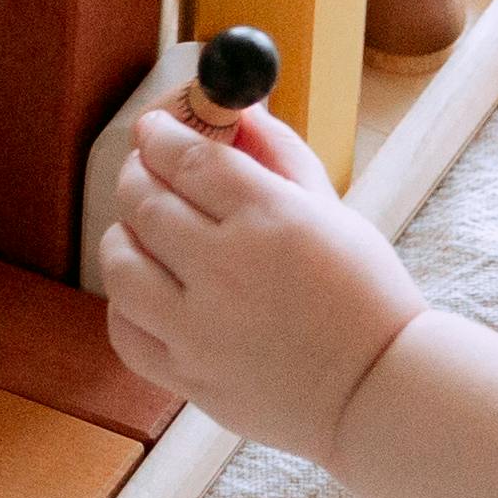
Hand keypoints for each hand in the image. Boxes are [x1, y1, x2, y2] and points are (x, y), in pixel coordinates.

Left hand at [97, 104, 429, 463]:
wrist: (376, 391)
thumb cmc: (362, 293)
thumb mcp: (329, 207)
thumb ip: (276, 151)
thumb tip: (233, 107)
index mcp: (269, 218)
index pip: (186, 158)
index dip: (160, 135)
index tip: (153, 130)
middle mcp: (226, 269)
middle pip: (144, 200)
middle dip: (138, 174)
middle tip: (146, 171)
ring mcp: (200, 329)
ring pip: (120, 262)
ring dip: (124, 236)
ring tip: (146, 233)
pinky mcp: (188, 377)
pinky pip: (124, 329)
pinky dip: (125, 303)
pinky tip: (149, 291)